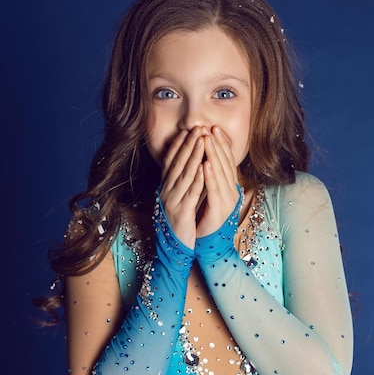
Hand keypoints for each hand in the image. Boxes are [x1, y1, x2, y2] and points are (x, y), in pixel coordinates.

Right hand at [159, 127, 204, 247]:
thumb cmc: (181, 221)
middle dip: (189, 144)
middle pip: (177, 163)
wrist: (174, 247)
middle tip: (198, 128)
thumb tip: (195, 164)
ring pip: (185, 174)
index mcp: (165, 187)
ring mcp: (172, 201)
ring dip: (194, 156)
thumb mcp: (180, 198)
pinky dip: (199, 179)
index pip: (170, 161)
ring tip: (203, 140)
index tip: (188, 130)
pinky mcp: (181, 212)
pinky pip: (192, 193)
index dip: (178, 145)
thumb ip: (185, 182)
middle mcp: (166, 191)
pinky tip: (206, 167)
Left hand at [196, 126, 239, 237]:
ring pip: (221, 174)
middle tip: (211, 128)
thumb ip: (213, 179)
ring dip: (214, 155)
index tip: (214, 129)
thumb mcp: (212, 195)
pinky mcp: (219, 210)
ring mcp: (227, 201)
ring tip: (207, 140)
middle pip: (225, 164)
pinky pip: (214, 190)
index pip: (227, 161)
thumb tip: (210, 159)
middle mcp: (232, 192)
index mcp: (230, 187)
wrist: (210, 244)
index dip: (222, 145)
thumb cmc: (208, 219)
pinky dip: (210, 176)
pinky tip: (205, 164)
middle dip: (217, 145)